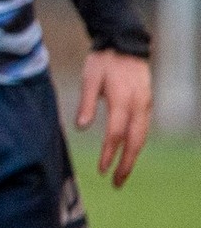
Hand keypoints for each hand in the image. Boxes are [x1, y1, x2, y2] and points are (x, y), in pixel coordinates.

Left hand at [76, 49, 151, 187]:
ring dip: (133, 157)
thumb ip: (86, 103)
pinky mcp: (146, 103)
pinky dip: (137, 144)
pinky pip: (143, 128)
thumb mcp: (90, 78)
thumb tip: (81, 128)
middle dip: (126, 164)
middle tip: (115, 183)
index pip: (116, 133)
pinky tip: (128, 154)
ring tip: (122, 175)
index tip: (101, 170)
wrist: (125, 43)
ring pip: (142, 137)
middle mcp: (138, 105)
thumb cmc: (103, 61)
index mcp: (122, 100)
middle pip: (135, 141)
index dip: (109, 153)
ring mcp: (145, 105)